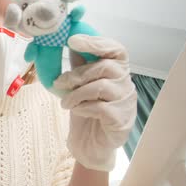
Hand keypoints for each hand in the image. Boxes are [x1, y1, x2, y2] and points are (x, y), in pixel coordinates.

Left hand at [54, 35, 136, 171]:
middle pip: (106, 67)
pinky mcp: (121, 120)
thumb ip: (79, 64)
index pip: (116, 49)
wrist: (91, 145)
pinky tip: (77, 111)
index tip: (73, 40)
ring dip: (76, 93)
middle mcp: (126, 84)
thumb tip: (70, 41)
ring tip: (65, 103)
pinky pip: (101, 107)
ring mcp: (126, 102)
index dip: (96, 42)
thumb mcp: (80, 85)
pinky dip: (83, 108)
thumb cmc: (88, 112)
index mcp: (118, 71)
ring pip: (102, 86)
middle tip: (59, 83)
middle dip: (77, 73)